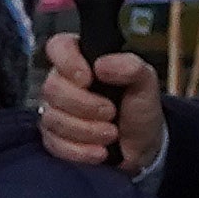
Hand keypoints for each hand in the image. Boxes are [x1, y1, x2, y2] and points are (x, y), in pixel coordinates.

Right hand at [38, 34, 161, 174]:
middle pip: (52, 87)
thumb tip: (101, 65)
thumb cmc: (139, 109)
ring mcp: (55, 111)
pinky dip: (80, 150)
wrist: (142, 147)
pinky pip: (54, 143)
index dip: (67, 61)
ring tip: (111, 133)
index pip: (58, 46)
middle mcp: (63, 82)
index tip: (88, 78)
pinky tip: (99, 151)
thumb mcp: (146, 83)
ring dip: (86, 130)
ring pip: (52, 118)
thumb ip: (131, 66)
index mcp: (83, 59)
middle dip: (84, 105)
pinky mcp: (54, 138)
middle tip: (111, 112)